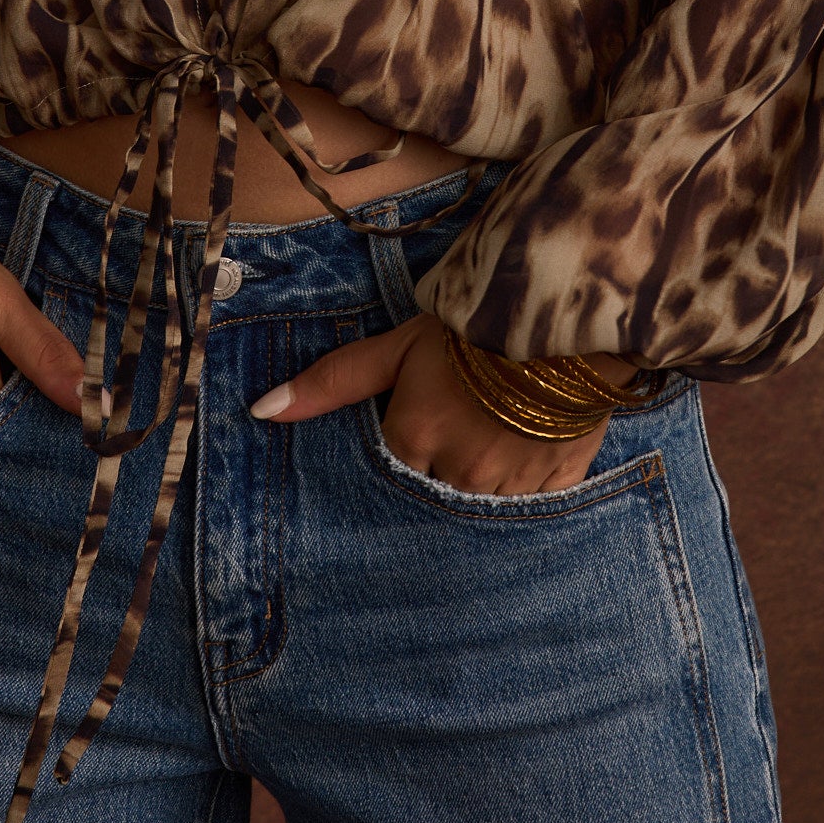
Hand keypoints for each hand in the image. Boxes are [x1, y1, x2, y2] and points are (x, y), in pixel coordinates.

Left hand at [248, 316, 636, 495]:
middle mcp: (458, 473)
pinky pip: (534, 509)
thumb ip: (333, 383)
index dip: (404, 452)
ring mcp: (510, 485)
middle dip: (442, 474)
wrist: (561, 313)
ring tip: (493, 444)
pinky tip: (529, 456)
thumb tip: (262, 411)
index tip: (418, 431)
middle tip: (458, 438)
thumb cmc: (470, 329)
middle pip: (436, 495)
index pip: (391, 474)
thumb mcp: (397, 348)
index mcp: (415, 440)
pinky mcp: (558, 485)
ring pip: (483, 508)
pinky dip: (528, 490)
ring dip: (482, 484)